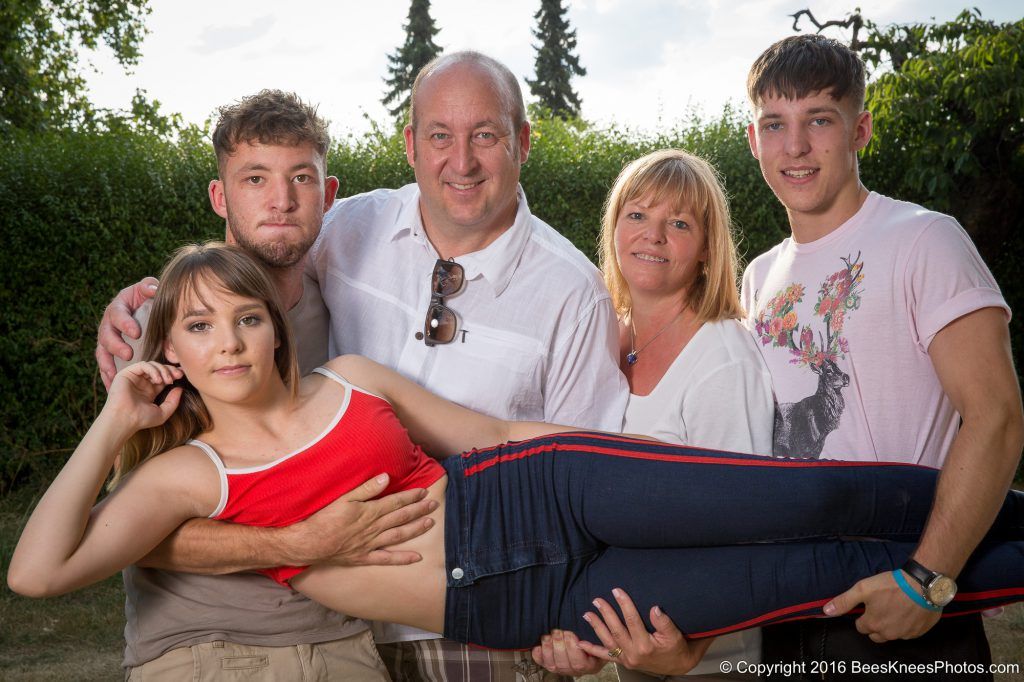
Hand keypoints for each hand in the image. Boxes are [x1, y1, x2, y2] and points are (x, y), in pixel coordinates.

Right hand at [97, 277, 158, 388]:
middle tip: (127, 355)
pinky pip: (106, 365)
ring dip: (107, 365)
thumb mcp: (147, 288)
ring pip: (102, 352)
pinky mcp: (110, 352)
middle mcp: (108, 323)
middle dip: (116, 346)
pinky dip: (107, 376)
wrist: (143, 306)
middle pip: (106, 335)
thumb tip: (152, 289)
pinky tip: (111, 387)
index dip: (125, 323)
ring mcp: (108, 339)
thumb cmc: (147, 297)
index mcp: (118, 307)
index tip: (136, 332)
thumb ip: (148, 287)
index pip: (118, 314)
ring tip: (115, 376)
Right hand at [104, 361, 183, 431]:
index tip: (182, 376)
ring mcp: (134, 377)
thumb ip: (173, 401)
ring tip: (167, 381)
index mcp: (150, 390)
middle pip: (159, 368)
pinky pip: (143, 365)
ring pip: (152, 365)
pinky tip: (158, 380)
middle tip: (178, 375)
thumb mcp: (163, 412)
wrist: (125, 420)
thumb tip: (180, 388)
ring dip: (163, 370)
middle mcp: (142, 382)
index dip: (173, 374)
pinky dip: (153, 369)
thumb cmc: (141, 419)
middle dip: (170, 369)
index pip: (164, 376)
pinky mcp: (126, 373)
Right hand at [279, 474, 437, 565]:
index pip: (395, 502)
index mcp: (369, 512)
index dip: (411, 497)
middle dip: (419, 510)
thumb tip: (385, 477)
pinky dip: (403, 558)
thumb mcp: (343, 498)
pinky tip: (417, 557)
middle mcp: (373, 528)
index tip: (424, 492)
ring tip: (430, 523)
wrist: (309, 543)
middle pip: (401, 517)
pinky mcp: (364, 557)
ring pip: (399, 536)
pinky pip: (387, 558)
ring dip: (416, 529)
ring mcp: (370, 544)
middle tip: (434, 504)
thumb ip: (366, 489)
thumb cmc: (324, 518)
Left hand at [532, 629, 605, 676]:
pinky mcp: (551, 665)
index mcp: (590, 665)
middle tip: (557, 630)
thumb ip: (596, 632)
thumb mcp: (600, 637)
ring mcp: (562, 669)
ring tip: (548, 635)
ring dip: (548, 648)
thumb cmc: (594, 639)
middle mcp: (576, 670)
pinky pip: (542, 663)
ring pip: (553, 665)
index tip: (570, 633)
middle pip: (565, 663)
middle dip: (559, 644)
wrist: (585, 643)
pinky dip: (538, 654)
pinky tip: (539, 644)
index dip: (572, 647)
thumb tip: (588, 617)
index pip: (580, 663)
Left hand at [577, 588, 713, 675]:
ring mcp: (627, 659)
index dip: (624, 604)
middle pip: (616, 630)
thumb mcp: (674, 635)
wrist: (677, 665)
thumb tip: (654, 608)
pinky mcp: (624, 662)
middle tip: (597, 600)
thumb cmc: (676, 647)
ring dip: (597, 627)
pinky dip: (593, 650)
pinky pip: (606, 656)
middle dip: (606, 613)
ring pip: (608, 642)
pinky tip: (581, 643)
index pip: (632, 621)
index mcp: (645, 645)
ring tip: (587, 614)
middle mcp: (633, 653)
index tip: (617, 590)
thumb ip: (664, 622)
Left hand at [824, 571, 941, 641]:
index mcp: (872, 624)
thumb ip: (844, 601)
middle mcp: (888, 633)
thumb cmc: (891, 586)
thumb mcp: (862, 589)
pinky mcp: (919, 632)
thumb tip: (826, 611)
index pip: (861, 627)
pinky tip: (907, 612)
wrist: (923, 585)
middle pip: (875, 635)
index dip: (863, 616)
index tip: (868, 607)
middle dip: (875, 625)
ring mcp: (905, 634)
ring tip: (894, 609)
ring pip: (892, 635)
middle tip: (881, 608)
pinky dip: (906, 626)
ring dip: (890, 626)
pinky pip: (908, 633)